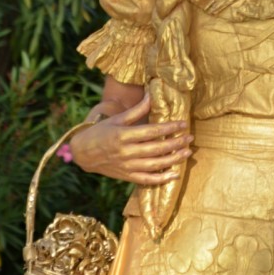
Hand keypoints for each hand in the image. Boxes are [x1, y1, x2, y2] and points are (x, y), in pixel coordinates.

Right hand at [70, 93, 192, 185]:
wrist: (83, 153)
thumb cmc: (101, 132)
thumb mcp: (117, 119)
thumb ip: (137, 110)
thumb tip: (152, 95)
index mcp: (123, 135)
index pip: (151, 131)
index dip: (169, 127)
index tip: (183, 124)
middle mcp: (126, 152)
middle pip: (156, 148)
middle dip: (176, 143)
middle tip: (190, 138)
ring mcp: (127, 166)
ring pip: (155, 164)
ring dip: (173, 159)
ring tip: (187, 152)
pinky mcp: (127, 177)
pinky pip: (147, 180)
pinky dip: (162, 179)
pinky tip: (175, 174)